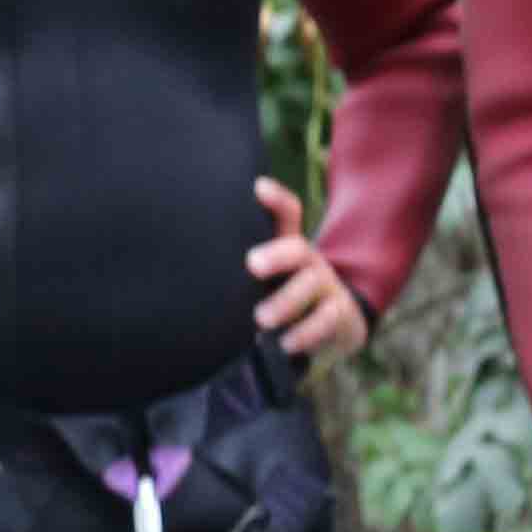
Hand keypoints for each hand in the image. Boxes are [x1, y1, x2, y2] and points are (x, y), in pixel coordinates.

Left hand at [250, 178, 368, 362]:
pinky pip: (326, 320)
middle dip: (276, 255)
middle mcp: (309, 262)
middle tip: (252, 265)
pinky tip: (285, 343)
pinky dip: (304, 333)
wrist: (337, 326)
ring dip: (286, 301)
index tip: (259, 188)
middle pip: (298, 249)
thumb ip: (245, 268)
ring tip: (261, 319)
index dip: (276, 200)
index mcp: (289, 248)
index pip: (288, 214)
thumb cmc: (286, 297)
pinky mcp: (340, 315)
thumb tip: (192, 268)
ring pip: (311, 284)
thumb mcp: (268, 279)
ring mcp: (327, 287)